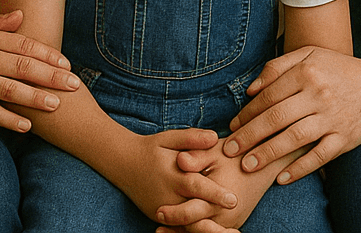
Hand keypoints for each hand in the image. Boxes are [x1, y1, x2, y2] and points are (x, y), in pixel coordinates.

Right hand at [0, 10, 78, 130]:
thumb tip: (23, 16)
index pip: (23, 45)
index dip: (47, 55)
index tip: (66, 64)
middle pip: (22, 67)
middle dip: (50, 76)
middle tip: (73, 84)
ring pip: (9, 90)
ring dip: (35, 98)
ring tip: (56, 104)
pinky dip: (8, 120)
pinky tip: (27, 126)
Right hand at [109, 129, 238, 225]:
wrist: (124, 164)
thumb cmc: (152, 149)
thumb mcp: (170, 138)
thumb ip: (191, 138)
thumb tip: (215, 137)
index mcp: (172, 176)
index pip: (196, 187)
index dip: (215, 194)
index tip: (233, 199)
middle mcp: (167, 196)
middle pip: (194, 210)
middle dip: (214, 216)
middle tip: (236, 221)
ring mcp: (162, 209)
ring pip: (187, 222)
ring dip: (205, 225)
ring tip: (228, 229)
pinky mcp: (160, 216)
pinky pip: (179, 226)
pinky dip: (193, 228)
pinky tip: (210, 228)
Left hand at [155, 141, 296, 232]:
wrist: (264, 164)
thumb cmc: (236, 155)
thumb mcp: (216, 151)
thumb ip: (197, 155)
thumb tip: (180, 160)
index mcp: (219, 198)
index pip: (192, 213)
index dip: (174, 214)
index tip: (158, 212)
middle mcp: (226, 215)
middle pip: (196, 230)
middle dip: (176, 230)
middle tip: (158, 227)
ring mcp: (230, 222)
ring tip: (163, 232)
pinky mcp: (232, 223)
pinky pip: (212, 232)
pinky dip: (196, 232)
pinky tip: (181, 229)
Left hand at [216, 46, 360, 182]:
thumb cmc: (339, 70)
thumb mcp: (310, 55)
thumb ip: (278, 67)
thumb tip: (251, 89)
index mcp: (307, 72)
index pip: (269, 96)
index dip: (247, 113)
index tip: (233, 126)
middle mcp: (318, 94)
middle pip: (276, 118)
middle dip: (249, 136)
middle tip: (230, 150)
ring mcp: (332, 118)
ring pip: (294, 139)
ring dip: (268, 154)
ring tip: (247, 165)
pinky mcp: (345, 138)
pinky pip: (319, 156)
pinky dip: (300, 169)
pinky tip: (281, 177)